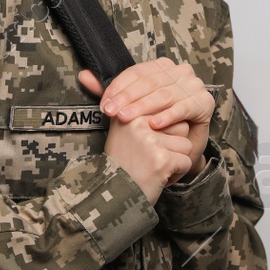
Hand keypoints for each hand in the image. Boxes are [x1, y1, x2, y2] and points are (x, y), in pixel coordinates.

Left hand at [79, 59, 210, 173]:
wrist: (182, 144)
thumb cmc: (156, 122)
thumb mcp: (131, 105)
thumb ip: (111, 91)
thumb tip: (83, 76)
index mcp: (162, 66)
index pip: (137, 72)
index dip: (118, 88)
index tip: (104, 105)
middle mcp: (180, 71)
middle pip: (149, 82)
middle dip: (127, 98)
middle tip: (111, 113)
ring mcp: (194, 85)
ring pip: (163, 94)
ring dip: (143, 107)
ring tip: (127, 119)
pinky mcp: (204, 103)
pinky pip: (183, 108)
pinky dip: (167, 116)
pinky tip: (153, 125)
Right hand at [79, 70, 199, 202]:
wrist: (114, 196)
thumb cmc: (121, 161)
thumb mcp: (118, 126)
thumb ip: (117, 100)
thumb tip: (84, 73)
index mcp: (128, 109)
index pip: (167, 111)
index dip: (162, 132)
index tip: (145, 145)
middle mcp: (137, 120)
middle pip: (179, 125)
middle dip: (170, 144)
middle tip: (147, 157)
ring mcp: (150, 139)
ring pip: (185, 144)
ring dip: (173, 160)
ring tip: (150, 167)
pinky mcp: (161, 158)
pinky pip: (185, 161)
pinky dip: (175, 174)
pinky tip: (156, 177)